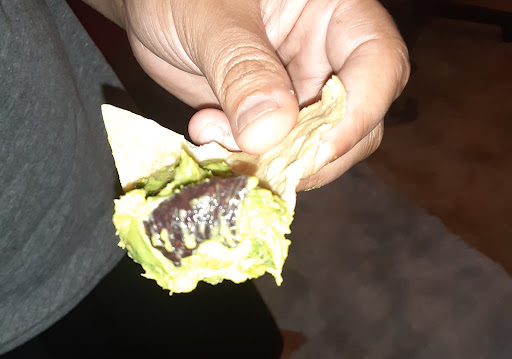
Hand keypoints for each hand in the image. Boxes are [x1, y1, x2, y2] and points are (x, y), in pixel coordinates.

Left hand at [118, 0, 409, 189]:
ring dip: (272, 162)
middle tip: (259, 160)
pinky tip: (210, 136)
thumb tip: (270, 133)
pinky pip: (277, 155)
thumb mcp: (208, 18)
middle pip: (358, 120)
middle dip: (312, 152)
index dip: (359, 112)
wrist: (150, 8)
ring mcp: (299, 92)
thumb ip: (241, 70)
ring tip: (216, 138)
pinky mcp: (271, 120)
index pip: (379, 63)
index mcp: (333, 11)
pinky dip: (249, 161)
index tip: (314, 150)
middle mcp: (325, 56)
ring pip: (316, 147)